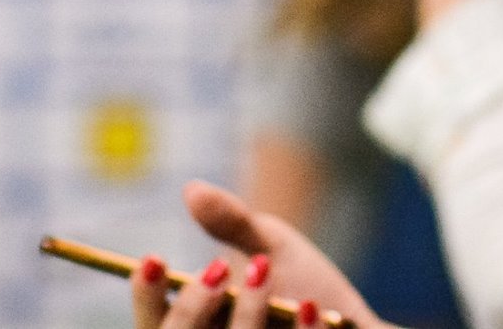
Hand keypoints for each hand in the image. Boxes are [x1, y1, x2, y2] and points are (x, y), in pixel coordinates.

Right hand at [129, 180, 384, 328]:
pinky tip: (312, 307)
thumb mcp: (270, 248)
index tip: (153, 259)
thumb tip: (192, 188)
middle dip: (191, 307)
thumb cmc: (305, 288)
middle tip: (218, 266)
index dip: (147, 297)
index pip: (152, 325)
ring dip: (245, 314)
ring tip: (264, 269)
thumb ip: (233, 224)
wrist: (355, 328)